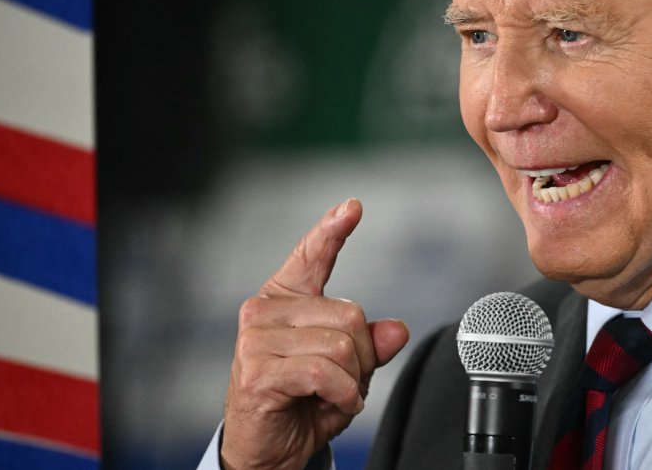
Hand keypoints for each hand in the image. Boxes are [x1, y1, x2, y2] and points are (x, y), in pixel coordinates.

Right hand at [220, 198, 409, 469]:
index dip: (332, 230)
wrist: (266, 452)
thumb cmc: (302, 403)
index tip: (352, 207)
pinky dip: (343, 393)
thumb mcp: (347, 371)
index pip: (310, 257)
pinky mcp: (257, 372)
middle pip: (350, 314)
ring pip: (341, 345)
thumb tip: (395, 329)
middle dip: (362, 356)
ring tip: (334, 395)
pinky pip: (325, 372)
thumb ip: (370, 345)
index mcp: (284, 300)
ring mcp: (255, 341)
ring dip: (352, 380)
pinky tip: (335, 404)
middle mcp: (263, 313)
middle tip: (345, 382)